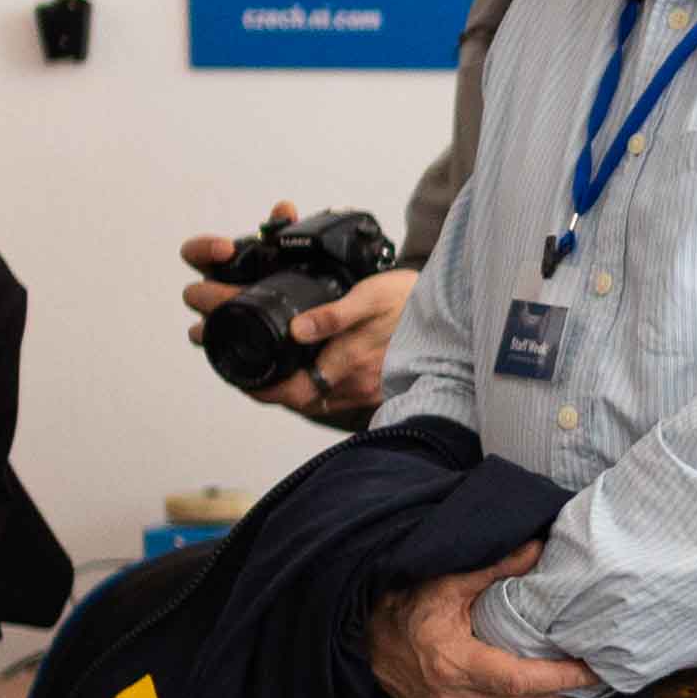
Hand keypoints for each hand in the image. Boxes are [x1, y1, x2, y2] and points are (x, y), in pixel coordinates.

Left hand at [182, 209, 413, 425]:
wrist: (453, 312)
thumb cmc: (412, 300)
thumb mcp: (370, 296)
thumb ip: (333, 315)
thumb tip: (297, 330)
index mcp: (349, 363)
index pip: (293, 393)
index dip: (264, 391)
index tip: (243, 380)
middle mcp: (357, 385)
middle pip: (302, 401)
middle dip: (274, 390)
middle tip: (251, 373)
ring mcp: (369, 391)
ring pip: (319, 401)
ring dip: (295, 390)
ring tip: (275, 371)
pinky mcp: (379, 390)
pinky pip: (339, 398)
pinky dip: (319, 389)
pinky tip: (312, 371)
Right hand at [368, 549, 592, 697]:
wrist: (367, 643)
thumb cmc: (408, 609)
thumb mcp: (447, 582)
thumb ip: (495, 569)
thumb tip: (536, 548)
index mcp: (453, 662)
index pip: (521, 681)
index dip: (562, 677)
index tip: (591, 668)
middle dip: (562, 696)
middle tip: (577, 674)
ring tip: (562, 692)